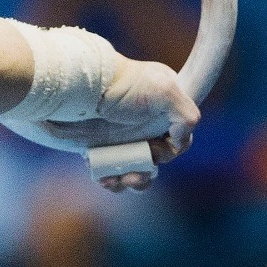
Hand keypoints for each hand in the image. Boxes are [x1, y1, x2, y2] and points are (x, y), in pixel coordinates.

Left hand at [86, 58, 199, 193]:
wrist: (81, 87)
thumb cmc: (123, 84)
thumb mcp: (165, 89)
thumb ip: (186, 115)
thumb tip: (180, 143)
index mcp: (164, 111)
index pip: (179, 139)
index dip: (171, 150)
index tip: (155, 149)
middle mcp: (146, 127)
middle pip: (158, 161)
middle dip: (148, 172)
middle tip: (134, 173)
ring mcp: (124, 139)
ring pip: (138, 172)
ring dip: (133, 181)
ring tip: (119, 179)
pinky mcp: (102, 149)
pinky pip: (113, 174)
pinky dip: (112, 181)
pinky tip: (104, 177)